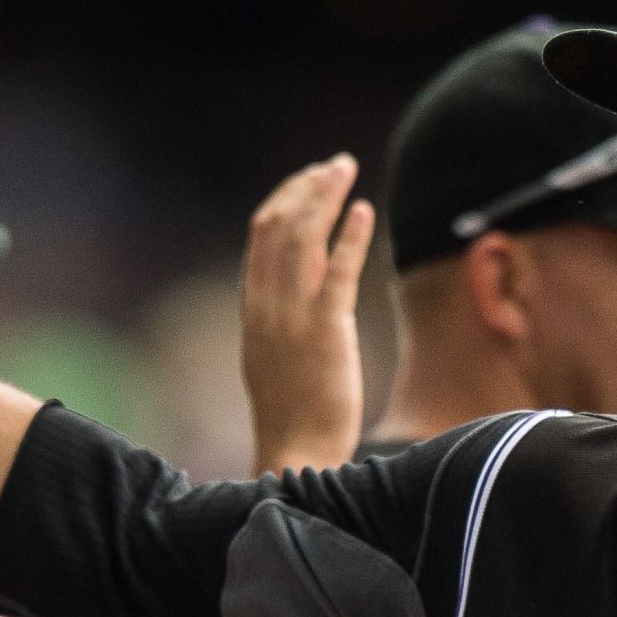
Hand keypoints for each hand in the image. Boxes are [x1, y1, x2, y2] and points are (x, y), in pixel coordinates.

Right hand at [240, 154, 375, 472]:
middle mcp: (266, 304)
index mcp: (253, 307)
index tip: (310, 179)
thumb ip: (279, 319)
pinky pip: (336, 273)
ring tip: (346, 170)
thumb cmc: (293, 413)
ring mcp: (291, 316)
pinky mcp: (324, 332)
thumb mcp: (274, 355)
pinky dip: (349, 237)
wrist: (295, 452)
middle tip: (335, 165)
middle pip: (278, 226)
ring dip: (325, 197)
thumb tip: (296, 293)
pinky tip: (364, 211)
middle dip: (306, 188)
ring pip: (303, 239)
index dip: (286, 199)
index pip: (261, 236)